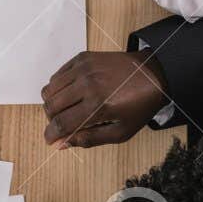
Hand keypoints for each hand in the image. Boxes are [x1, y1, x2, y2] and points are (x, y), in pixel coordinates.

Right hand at [43, 50, 167, 148]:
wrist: (153, 75)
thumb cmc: (139, 106)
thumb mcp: (120, 132)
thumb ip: (89, 139)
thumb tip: (61, 143)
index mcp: (97, 106)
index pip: (61, 123)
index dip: (51, 135)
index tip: (50, 140)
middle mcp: (87, 84)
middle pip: (51, 106)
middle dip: (51, 120)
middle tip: (61, 125)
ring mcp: (84, 68)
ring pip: (49, 89)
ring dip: (52, 104)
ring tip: (66, 110)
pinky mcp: (83, 58)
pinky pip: (57, 75)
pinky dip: (58, 87)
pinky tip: (71, 94)